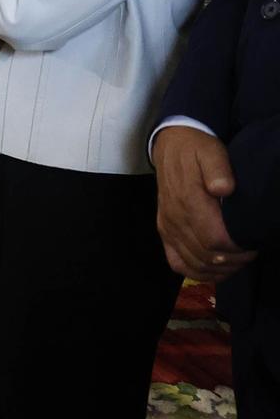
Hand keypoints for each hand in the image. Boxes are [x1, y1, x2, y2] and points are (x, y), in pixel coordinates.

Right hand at [155, 125, 254, 281]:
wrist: (170, 145)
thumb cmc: (196, 149)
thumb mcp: (211, 150)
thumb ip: (218, 168)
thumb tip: (223, 189)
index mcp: (188, 200)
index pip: (214, 238)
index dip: (237, 248)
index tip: (254, 243)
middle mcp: (175, 218)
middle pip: (206, 255)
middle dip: (234, 260)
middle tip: (252, 251)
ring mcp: (167, 226)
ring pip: (193, 263)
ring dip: (219, 269)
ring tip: (238, 260)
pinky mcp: (164, 231)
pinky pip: (177, 263)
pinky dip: (197, 272)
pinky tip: (215, 270)